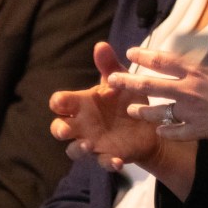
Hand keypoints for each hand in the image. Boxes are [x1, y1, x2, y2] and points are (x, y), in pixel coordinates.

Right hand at [49, 41, 158, 171]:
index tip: (63, 101)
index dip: (59, 102)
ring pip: (75, 150)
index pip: (60, 102)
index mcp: (81, 104)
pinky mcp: (108, 155)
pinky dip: (108, 163)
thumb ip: (109, 66)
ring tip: (89, 144)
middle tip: (66, 130)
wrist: (148, 124)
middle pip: (59, 128)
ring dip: (79, 148)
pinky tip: (117, 161)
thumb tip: (101, 44)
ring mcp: (93, 142)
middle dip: (59, 129)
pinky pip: (103, 162)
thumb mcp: (119, 81)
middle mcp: (81, 124)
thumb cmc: (126, 100)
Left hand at [112, 14, 207, 163]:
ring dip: (143, 112)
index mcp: (197, 70)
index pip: (164, 60)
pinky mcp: (200, 131)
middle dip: (129, 83)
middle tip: (112, 81)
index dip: (145, 55)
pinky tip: (161, 131)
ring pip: (159, 112)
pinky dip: (167, 132)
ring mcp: (193, 114)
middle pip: (151, 86)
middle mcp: (190, 91)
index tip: (130, 52)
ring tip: (132, 111)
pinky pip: (177, 133)